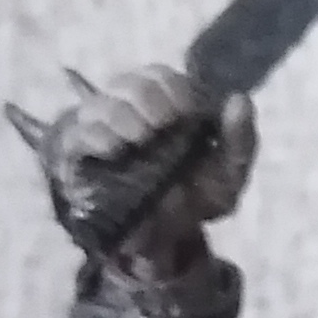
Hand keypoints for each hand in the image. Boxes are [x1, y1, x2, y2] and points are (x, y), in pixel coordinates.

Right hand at [11, 61, 254, 268]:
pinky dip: (95, 137)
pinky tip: (114, 149)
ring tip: (140, 137)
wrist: (167, 241)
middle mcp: (129, 111)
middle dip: (146, 97)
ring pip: (97, 105)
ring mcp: (101, 134)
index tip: (187, 111)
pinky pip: (76, 138)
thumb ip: (240, 139)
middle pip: (127, 84)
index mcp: (165, 105)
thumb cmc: (197, 197)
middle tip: (161, 122)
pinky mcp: (79, 159)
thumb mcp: (228, 174)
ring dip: (120, 114)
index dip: (172, 87)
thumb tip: (239, 99)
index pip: (160, 77)